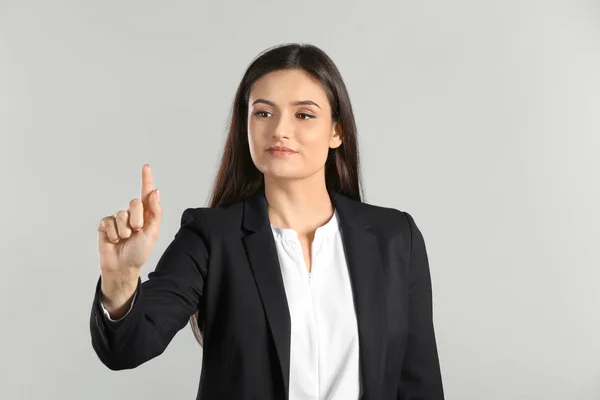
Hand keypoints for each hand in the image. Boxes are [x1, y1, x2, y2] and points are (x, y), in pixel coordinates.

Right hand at [97, 164, 161, 288]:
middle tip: (136, 232)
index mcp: (146, 215)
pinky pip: (108, 222)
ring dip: (124, 230)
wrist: (122, 267)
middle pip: (134, 203)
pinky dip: (112, 233)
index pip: (146, 194)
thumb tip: (155, 192)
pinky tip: (114, 240)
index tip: (146, 166)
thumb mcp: (152, 233)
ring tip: (125, 239)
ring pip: (121, 215)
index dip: (146, 180)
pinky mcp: (105, 225)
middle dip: (137, 220)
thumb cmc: (139, 252)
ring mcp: (118, 219)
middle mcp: (132, 214)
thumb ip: (155, 212)